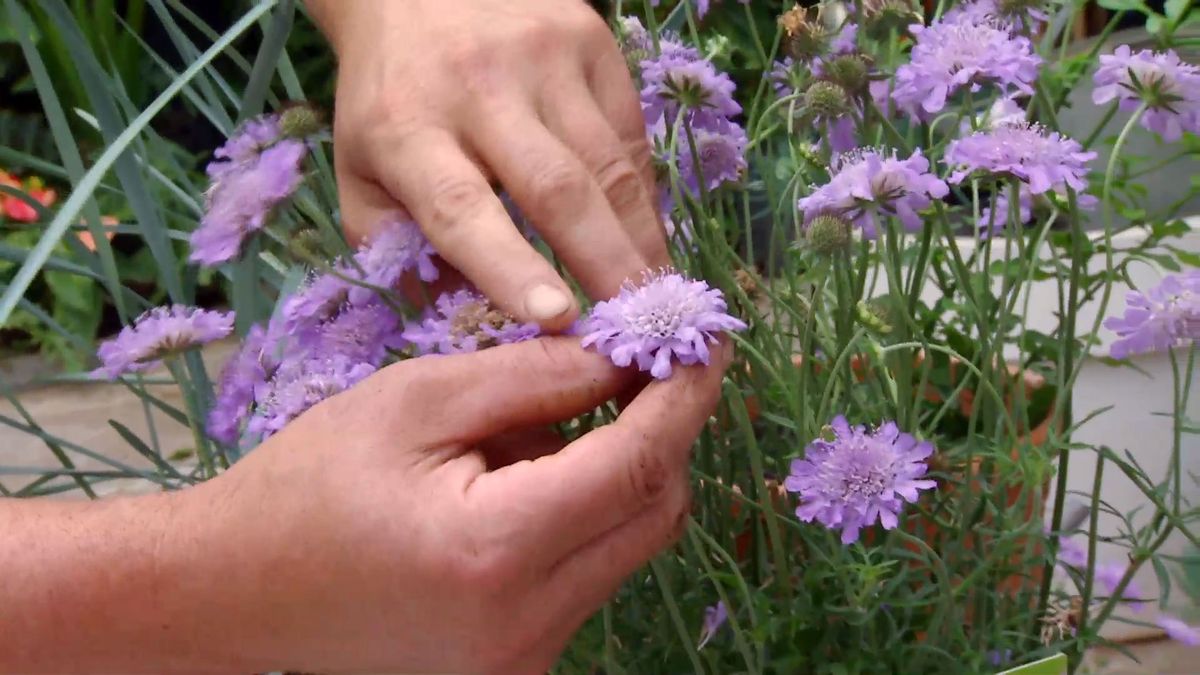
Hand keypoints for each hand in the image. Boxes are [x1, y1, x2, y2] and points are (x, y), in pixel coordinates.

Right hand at [160, 338, 726, 672]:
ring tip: (549, 421)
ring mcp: (527, 656)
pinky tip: (527, 475)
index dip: (684, 395)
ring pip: (629, 545)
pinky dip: (585, 512)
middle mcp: (528, 623)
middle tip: (642, 363)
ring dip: (620, 470)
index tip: (703, 338)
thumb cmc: (309, 482)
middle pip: (654, 513)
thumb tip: (625, 357)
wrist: (235, 590)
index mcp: (497, 551)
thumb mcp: (417, 400)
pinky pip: (590, 574)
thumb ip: (533, 377)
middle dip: (664, 431)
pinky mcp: (518, 661)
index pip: (638, 464)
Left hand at [311, 0, 667, 329]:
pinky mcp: (590, 40)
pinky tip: (644, 236)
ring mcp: (542, 57)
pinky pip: (629, 134)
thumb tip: (470, 323)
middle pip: (556, 187)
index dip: (508, 266)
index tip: (556, 318)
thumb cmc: (387, 102)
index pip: (459, 206)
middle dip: (604, 265)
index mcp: (405, 131)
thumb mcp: (360, 176)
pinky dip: (642, 194)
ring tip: (656, 295)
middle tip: (636, 331)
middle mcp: (477, 88)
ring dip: (639, 239)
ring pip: (609, 163)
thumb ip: (400, 252)